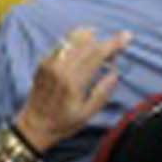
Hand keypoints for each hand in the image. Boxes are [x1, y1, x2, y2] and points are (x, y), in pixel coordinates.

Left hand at [14, 28, 130, 150]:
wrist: (34, 125)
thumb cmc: (63, 122)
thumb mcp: (87, 114)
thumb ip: (102, 93)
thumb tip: (114, 73)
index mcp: (74, 81)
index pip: (97, 54)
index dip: (113, 43)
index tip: (127, 36)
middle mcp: (61, 68)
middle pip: (86, 43)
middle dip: (104, 40)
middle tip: (116, 45)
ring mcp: (50, 63)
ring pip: (72, 39)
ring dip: (89, 36)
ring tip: (99, 40)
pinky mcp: (43, 63)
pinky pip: (61, 44)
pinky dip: (74, 41)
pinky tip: (82, 45)